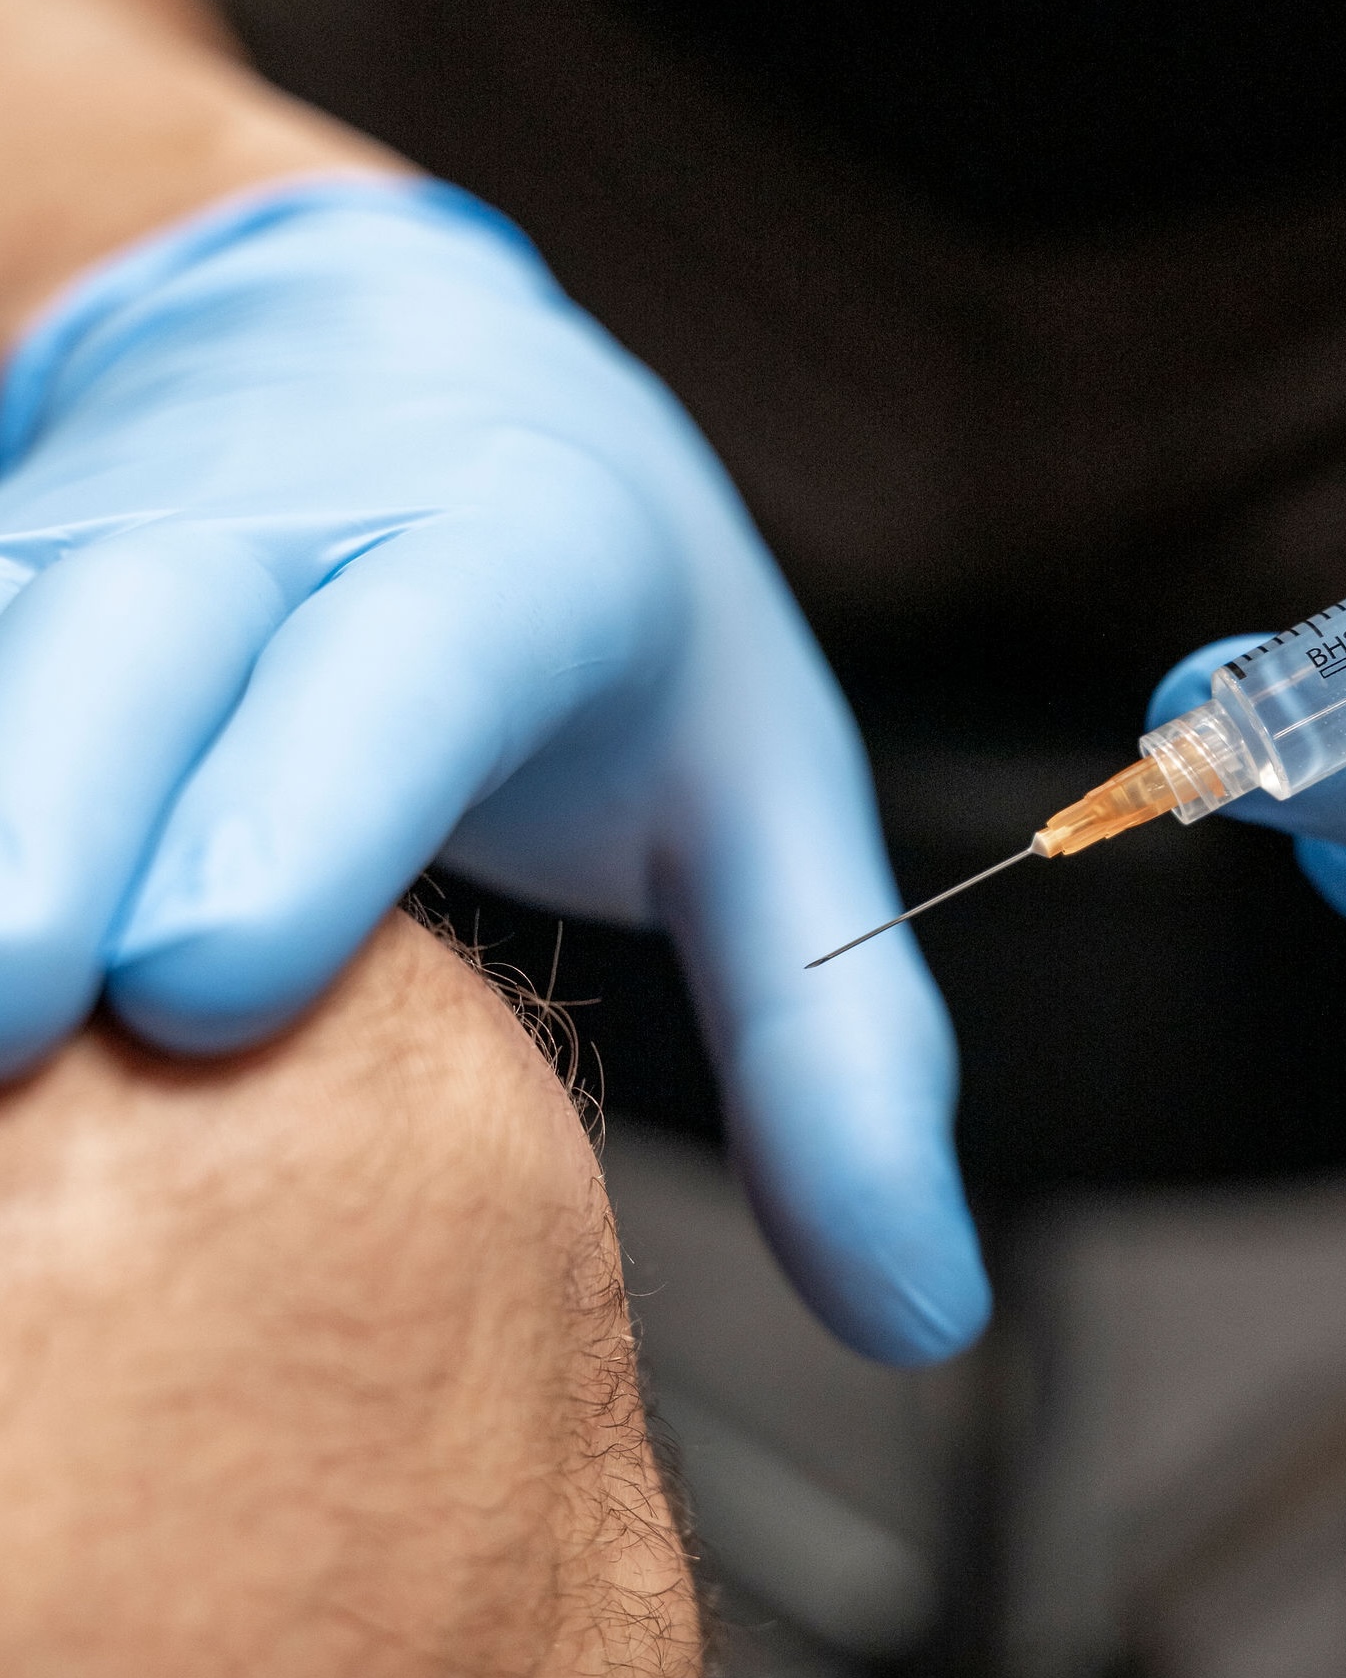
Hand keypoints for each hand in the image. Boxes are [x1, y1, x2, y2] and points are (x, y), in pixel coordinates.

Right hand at [0, 178, 987, 1363]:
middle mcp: (290, 516)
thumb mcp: (766, 804)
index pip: (421, 656)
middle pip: (140, 639)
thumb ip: (837, 1051)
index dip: (315, 802)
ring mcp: (115, 523)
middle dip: (46, 830)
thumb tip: (921, 1310)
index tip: (207, 983)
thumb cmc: (613, 619)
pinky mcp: (8, 553)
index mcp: (517, 554)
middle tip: (0, 1036)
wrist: (411, 367)